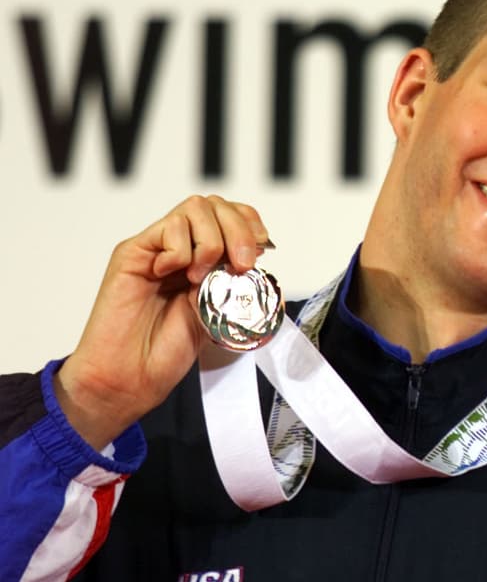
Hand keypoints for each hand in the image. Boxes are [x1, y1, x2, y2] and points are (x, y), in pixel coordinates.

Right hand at [54, 195, 270, 448]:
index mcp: (205, 260)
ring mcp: (157, 248)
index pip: (232, 216)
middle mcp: (182, 248)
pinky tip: (173, 276)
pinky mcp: (133, 253)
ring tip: (201, 278)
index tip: (262, 249)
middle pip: (216, 205)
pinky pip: (168, 229)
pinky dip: (181, 251)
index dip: (251, 223)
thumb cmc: (167, 351)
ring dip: (211, 241)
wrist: (130, 375)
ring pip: (195, 208)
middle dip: (239, 229)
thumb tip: (260, 266)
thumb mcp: (219, 314)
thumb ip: (234, 286)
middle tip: (241, 263)